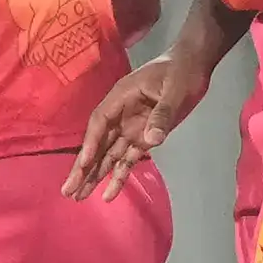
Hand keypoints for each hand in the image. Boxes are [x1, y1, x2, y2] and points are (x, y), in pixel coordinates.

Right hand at [61, 52, 209, 202]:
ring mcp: (130, 128)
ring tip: (78, 197)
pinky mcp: (142, 138)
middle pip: (98, 143)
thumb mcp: (174, 90)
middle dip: (84, 167)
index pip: (100, 122)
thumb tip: (151, 140)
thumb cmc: (180, 71)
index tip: (83, 164)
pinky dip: (118, 176)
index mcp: (121, 97)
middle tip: (69, 190)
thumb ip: (162, 114)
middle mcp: (120, 115)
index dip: (91, 143)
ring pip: (108, 155)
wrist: (193, 66)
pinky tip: (108, 194)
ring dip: (95, 175)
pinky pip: (127, 159)